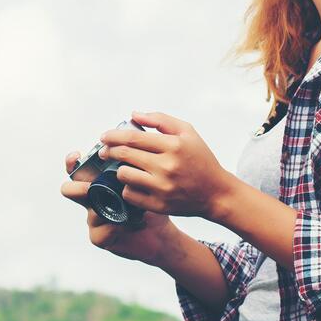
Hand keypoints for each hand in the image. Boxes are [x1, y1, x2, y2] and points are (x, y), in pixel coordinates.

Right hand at [61, 146, 178, 263]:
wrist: (159, 232)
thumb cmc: (151, 200)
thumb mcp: (146, 177)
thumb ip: (137, 159)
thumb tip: (137, 133)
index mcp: (98, 180)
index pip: (78, 168)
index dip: (72, 162)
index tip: (77, 155)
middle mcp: (91, 198)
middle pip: (70, 190)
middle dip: (78, 188)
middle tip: (90, 188)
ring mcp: (94, 218)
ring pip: (90, 212)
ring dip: (109, 209)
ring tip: (130, 208)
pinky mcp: (100, 236)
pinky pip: (102, 231)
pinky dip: (120, 226)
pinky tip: (137, 222)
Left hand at [91, 110, 231, 220]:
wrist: (216, 193)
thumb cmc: (201, 160)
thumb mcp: (188, 133)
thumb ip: (161, 120)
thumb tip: (133, 115)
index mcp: (173, 146)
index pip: (133, 138)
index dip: (114, 136)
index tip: (104, 136)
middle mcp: (167, 167)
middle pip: (125, 155)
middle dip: (109, 151)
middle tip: (105, 151)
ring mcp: (162, 188)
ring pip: (124, 175)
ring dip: (120, 170)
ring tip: (124, 167)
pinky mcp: (159, 205)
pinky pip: (130, 195)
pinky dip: (127, 188)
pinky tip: (134, 184)